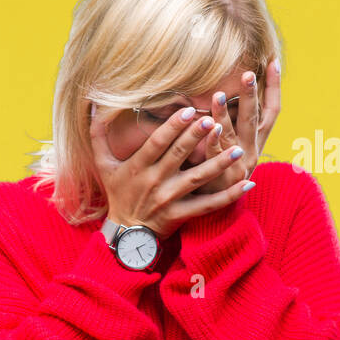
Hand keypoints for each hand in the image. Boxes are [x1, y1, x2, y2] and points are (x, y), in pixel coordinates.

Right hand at [89, 103, 253, 237]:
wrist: (126, 234)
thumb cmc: (117, 193)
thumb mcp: (103, 165)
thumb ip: (98, 135)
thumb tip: (91, 105)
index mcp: (137, 167)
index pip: (157, 143)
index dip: (172, 127)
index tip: (189, 110)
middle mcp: (154, 182)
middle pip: (178, 156)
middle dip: (197, 138)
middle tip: (215, 120)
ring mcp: (169, 199)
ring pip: (197, 179)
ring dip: (219, 164)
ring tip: (238, 149)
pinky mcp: (181, 215)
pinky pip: (208, 205)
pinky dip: (228, 196)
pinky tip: (247, 184)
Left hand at [195, 59, 280, 193]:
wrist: (215, 209)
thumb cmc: (220, 170)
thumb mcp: (232, 146)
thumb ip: (232, 123)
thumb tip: (228, 92)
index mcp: (256, 141)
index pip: (271, 110)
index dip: (274, 87)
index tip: (274, 62)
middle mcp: (250, 150)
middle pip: (254, 118)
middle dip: (251, 95)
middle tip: (248, 73)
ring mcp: (235, 164)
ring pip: (233, 134)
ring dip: (226, 114)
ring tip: (218, 95)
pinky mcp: (219, 176)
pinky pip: (215, 155)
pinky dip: (213, 141)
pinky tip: (209, 127)